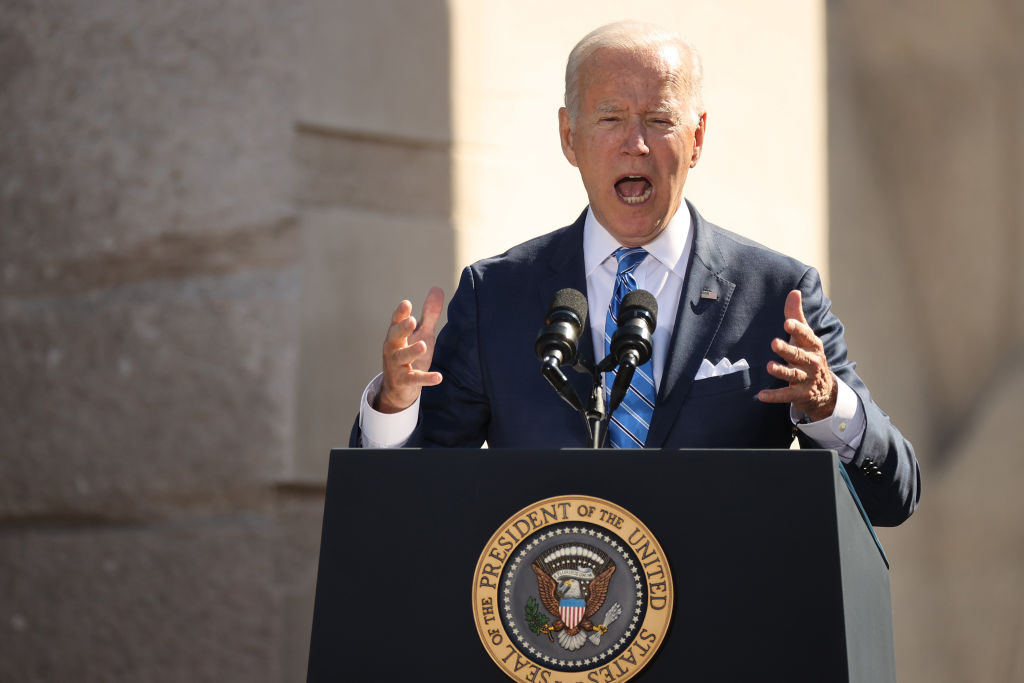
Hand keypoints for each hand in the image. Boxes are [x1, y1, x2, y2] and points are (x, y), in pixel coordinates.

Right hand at [376, 286, 444, 413]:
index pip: (396, 321)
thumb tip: (437, 288)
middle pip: (395, 336)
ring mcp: (396, 366)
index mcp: (396, 335)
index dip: (400, 313)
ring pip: (402, 357)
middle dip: (402, 328)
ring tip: (423, 345)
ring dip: (412, 351)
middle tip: (411, 320)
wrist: (399, 389)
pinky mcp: (403, 381)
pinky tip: (438, 377)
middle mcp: (393, 349)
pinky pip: (414, 379)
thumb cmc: (411, 355)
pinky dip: (426, 378)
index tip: (406, 303)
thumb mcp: (422, 333)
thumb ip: (429, 314)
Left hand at [758, 290, 836, 420]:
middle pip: (798, 355)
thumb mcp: (804, 337)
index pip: (806, 335)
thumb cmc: (809, 356)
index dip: (797, 329)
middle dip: (787, 350)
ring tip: (769, 366)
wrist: (824, 390)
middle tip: (774, 343)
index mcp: (812, 345)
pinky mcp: (800, 394)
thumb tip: (794, 292)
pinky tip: (761, 395)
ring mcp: (807, 379)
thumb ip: (796, 315)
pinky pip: (786, 395)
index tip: (788, 322)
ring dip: (781, 371)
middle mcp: (811, 362)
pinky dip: (774, 396)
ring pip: (793, 374)